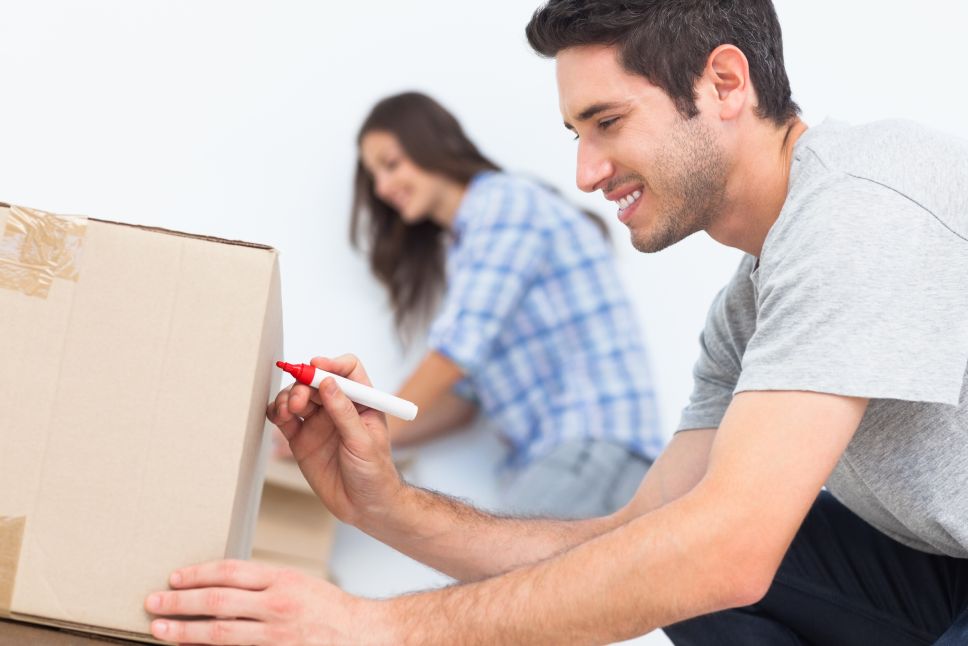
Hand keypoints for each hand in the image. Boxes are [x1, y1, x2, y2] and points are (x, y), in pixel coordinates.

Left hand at [145, 560, 389, 644]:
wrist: (366, 635)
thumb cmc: (332, 611)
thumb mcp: (299, 585)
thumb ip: (264, 585)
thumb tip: (222, 588)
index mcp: (283, 580)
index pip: (230, 571)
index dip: (198, 574)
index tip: (175, 578)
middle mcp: (278, 605)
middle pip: (217, 601)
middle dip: (180, 602)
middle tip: (153, 602)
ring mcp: (277, 636)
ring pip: (220, 633)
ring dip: (184, 632)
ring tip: (161, 629)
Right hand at [266, 355, 403, 525]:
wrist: (364, 506)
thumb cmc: (374, 473)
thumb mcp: (362, 441)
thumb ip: (344, 412)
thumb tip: (328, 382)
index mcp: (361, 402)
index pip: (347, 370)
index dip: (332, 364)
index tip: (316, 366)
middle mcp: (338, 408)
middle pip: (316, 381)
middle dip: (303, 384)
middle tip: (298, 401)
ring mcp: (318, 422)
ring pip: (297, 396)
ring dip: (287, 397)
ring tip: (287, 412)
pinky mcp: (301, 438)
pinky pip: (284, 418)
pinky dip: (276, 412)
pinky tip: (278, 417)